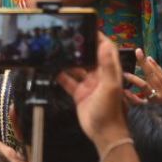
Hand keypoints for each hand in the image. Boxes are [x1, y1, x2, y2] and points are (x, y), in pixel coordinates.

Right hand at [57, 33, 128, 148]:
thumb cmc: (111, 110)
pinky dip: (60, 74)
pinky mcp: (79, 94)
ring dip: (69, 60)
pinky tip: (51, 67)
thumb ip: (108, 66)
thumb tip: (105, 44)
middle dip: (81, 47)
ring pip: (77, 68)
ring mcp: (88, 85)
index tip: (88, 27)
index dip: (99, 38)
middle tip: (68, 36)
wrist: (104, 134)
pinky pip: (68, 81)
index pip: (106, 50)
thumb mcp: (110, 86)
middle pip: (90, 57)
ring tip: (57, 48)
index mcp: (109, 72)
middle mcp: (99, 76)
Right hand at [123, 48, 161, 107]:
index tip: (124, 73)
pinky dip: (158, 68)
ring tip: (144, 55)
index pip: (143, 85)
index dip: (133, 79)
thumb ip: (132, 99)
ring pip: (159, 73)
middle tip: (138, 51)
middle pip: (152, 74)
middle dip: (143, 62)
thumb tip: (122, 90)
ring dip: (151, 63)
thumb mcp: (143, 110)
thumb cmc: (154, 115)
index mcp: (155, 99)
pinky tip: (153, 62)